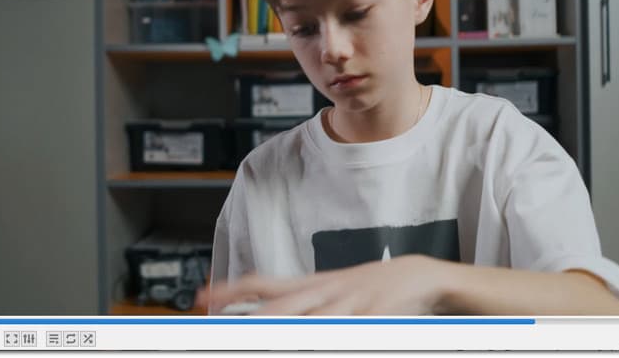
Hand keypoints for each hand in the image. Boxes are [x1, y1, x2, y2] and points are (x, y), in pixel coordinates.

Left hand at [197, 254, 457, 314]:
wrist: (414, 275)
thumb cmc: (368, 285)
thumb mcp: (331, 287)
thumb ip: (299, 298)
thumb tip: (263, 304)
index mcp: (312, 284)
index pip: (263, 284)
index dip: (232, 289)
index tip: (204, 295)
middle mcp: (326, 291)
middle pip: (282, 309)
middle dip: (254, 322)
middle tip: (227, 331)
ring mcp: (350, 303)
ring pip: (313, 321)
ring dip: (291, 332)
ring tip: (259, 339)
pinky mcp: (375, 316)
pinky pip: (352, 332)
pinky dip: (337, 339)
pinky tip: (322, 342)